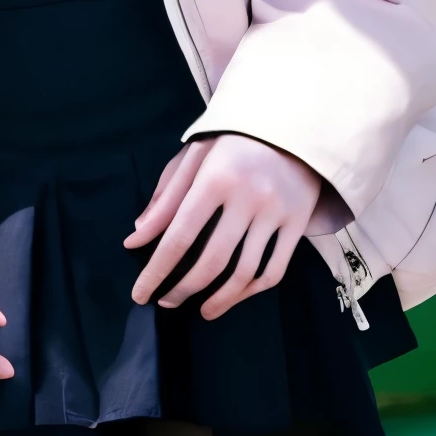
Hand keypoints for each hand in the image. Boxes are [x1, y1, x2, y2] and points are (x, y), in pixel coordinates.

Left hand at [124, 135, 321, 320]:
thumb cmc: (233, 140)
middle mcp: (248, 197)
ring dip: (219, 299)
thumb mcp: (194, 157)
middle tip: (166, 303)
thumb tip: (136, 239)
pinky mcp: (300, 222)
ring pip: (245, 273)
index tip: (140, 294)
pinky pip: (275, 270)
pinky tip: (234, 297)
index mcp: (215, 177)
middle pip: (211, 261)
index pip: (179, 236)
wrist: (292, 124)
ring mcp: (277, 212)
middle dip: (183, 289)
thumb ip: (165, 198)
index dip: (156, 271)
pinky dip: (251, 291)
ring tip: (201, 310)